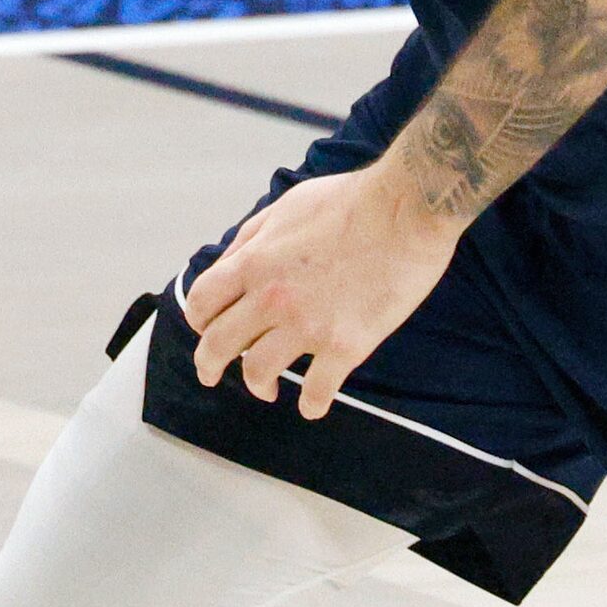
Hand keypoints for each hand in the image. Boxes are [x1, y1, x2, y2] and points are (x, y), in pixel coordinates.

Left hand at [181, 167, 464, 419]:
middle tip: (211, 373)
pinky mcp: (345, 346)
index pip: (201, 302)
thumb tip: (231, 262)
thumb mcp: (287, 205)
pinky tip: (313, 406)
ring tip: (266, 389)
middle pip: (218, 344)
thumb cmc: (352, 200)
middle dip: (209, 364)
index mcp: (255, 261)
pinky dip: (310, 405)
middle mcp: (272, 298)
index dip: (199, 319)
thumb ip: (253, 236)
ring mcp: (307, 325)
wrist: (407, 209)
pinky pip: (316, 391)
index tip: (206, 327)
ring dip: (257, 385)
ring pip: (258, 373)